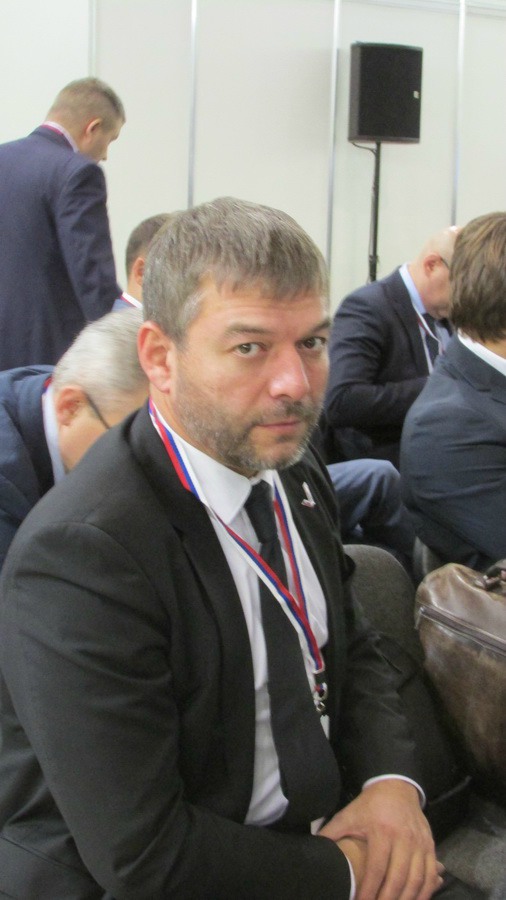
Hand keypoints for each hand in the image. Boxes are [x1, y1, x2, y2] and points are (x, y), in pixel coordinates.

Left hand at [319, 779, 443, 899]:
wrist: (396, 787)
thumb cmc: (370, 805)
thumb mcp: (349, 815)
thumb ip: (332, 832)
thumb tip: (315, 847)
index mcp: (381, 831)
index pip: (376, 868)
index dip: (368, 890)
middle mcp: (403, 838)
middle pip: (397, 878)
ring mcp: (419, 843)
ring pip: (417, 879)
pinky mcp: (430, 846)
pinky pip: (430, 874)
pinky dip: (425, 892)